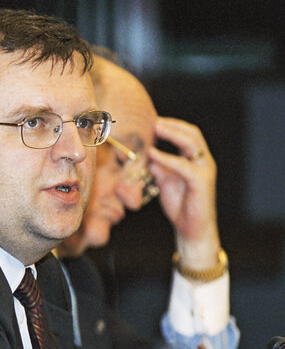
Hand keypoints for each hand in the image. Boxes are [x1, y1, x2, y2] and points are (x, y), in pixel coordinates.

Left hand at [148, 117, 219, 268]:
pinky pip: (184, 165)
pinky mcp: (202, 182)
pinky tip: (153, 154)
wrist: (191, 229)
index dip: (170, 125)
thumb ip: (158, 166)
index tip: (149, 119)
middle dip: (171, 124)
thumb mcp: (164, 181)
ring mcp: (205, 170)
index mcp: (195, 159)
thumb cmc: (179, 205)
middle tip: (151, 119)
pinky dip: (168, 158)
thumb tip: (144, 153)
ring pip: (192, 143)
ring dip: (172, 134)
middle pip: (191, 133)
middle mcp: (203, 161)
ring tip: (154, 128)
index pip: (186, 133)